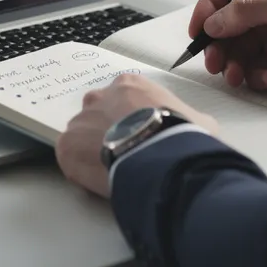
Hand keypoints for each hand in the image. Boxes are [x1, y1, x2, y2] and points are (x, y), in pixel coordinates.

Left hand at [56, 73, 216, 197]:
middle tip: (125, 153)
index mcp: (129, 85)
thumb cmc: (181, 136)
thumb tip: (196, 130)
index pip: (123, 99)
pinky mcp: (67, 146)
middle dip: (107, 132)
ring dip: (93, 151)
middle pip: (98, 114)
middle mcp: (100, 97)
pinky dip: (81, 169)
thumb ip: (190, 119)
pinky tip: (100, 180)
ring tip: (115, 171)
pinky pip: (70, 157)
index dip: (130, 119)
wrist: (161, 156)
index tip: (139, 136)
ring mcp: (81, 121)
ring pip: (82, 136)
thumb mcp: (199, 121)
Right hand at [189, 0, 266, 96]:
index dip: (206, 7)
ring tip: (237, 76)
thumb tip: (212, 22)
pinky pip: (254, 70)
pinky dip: (254, 77)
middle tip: (214, 61)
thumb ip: (248, 11)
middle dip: (215, 43)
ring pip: (235, 50)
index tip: (199, 30)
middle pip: (224, 23)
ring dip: (231, 64)